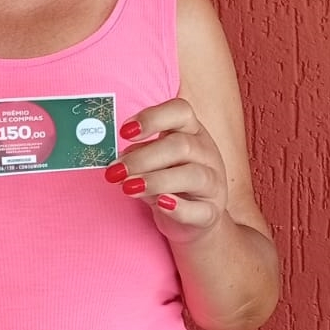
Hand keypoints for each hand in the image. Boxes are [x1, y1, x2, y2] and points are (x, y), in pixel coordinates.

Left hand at [104, 98, 227, 241]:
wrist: (195, 217)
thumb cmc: (169, 181)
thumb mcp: (152, 162)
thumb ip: (137, 155)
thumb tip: (118, 159)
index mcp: (191, 131)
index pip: (180, 111)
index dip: (152, 118)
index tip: (124, 132)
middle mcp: (206, 152)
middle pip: (181, 145)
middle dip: (143, 158)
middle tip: (115, 171)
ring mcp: (213, 183)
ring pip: (192, 175)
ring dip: (156, 180)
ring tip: (128, 188)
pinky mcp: (212, 212)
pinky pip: (200, 210)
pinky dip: (180, 208)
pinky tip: (161, 204)